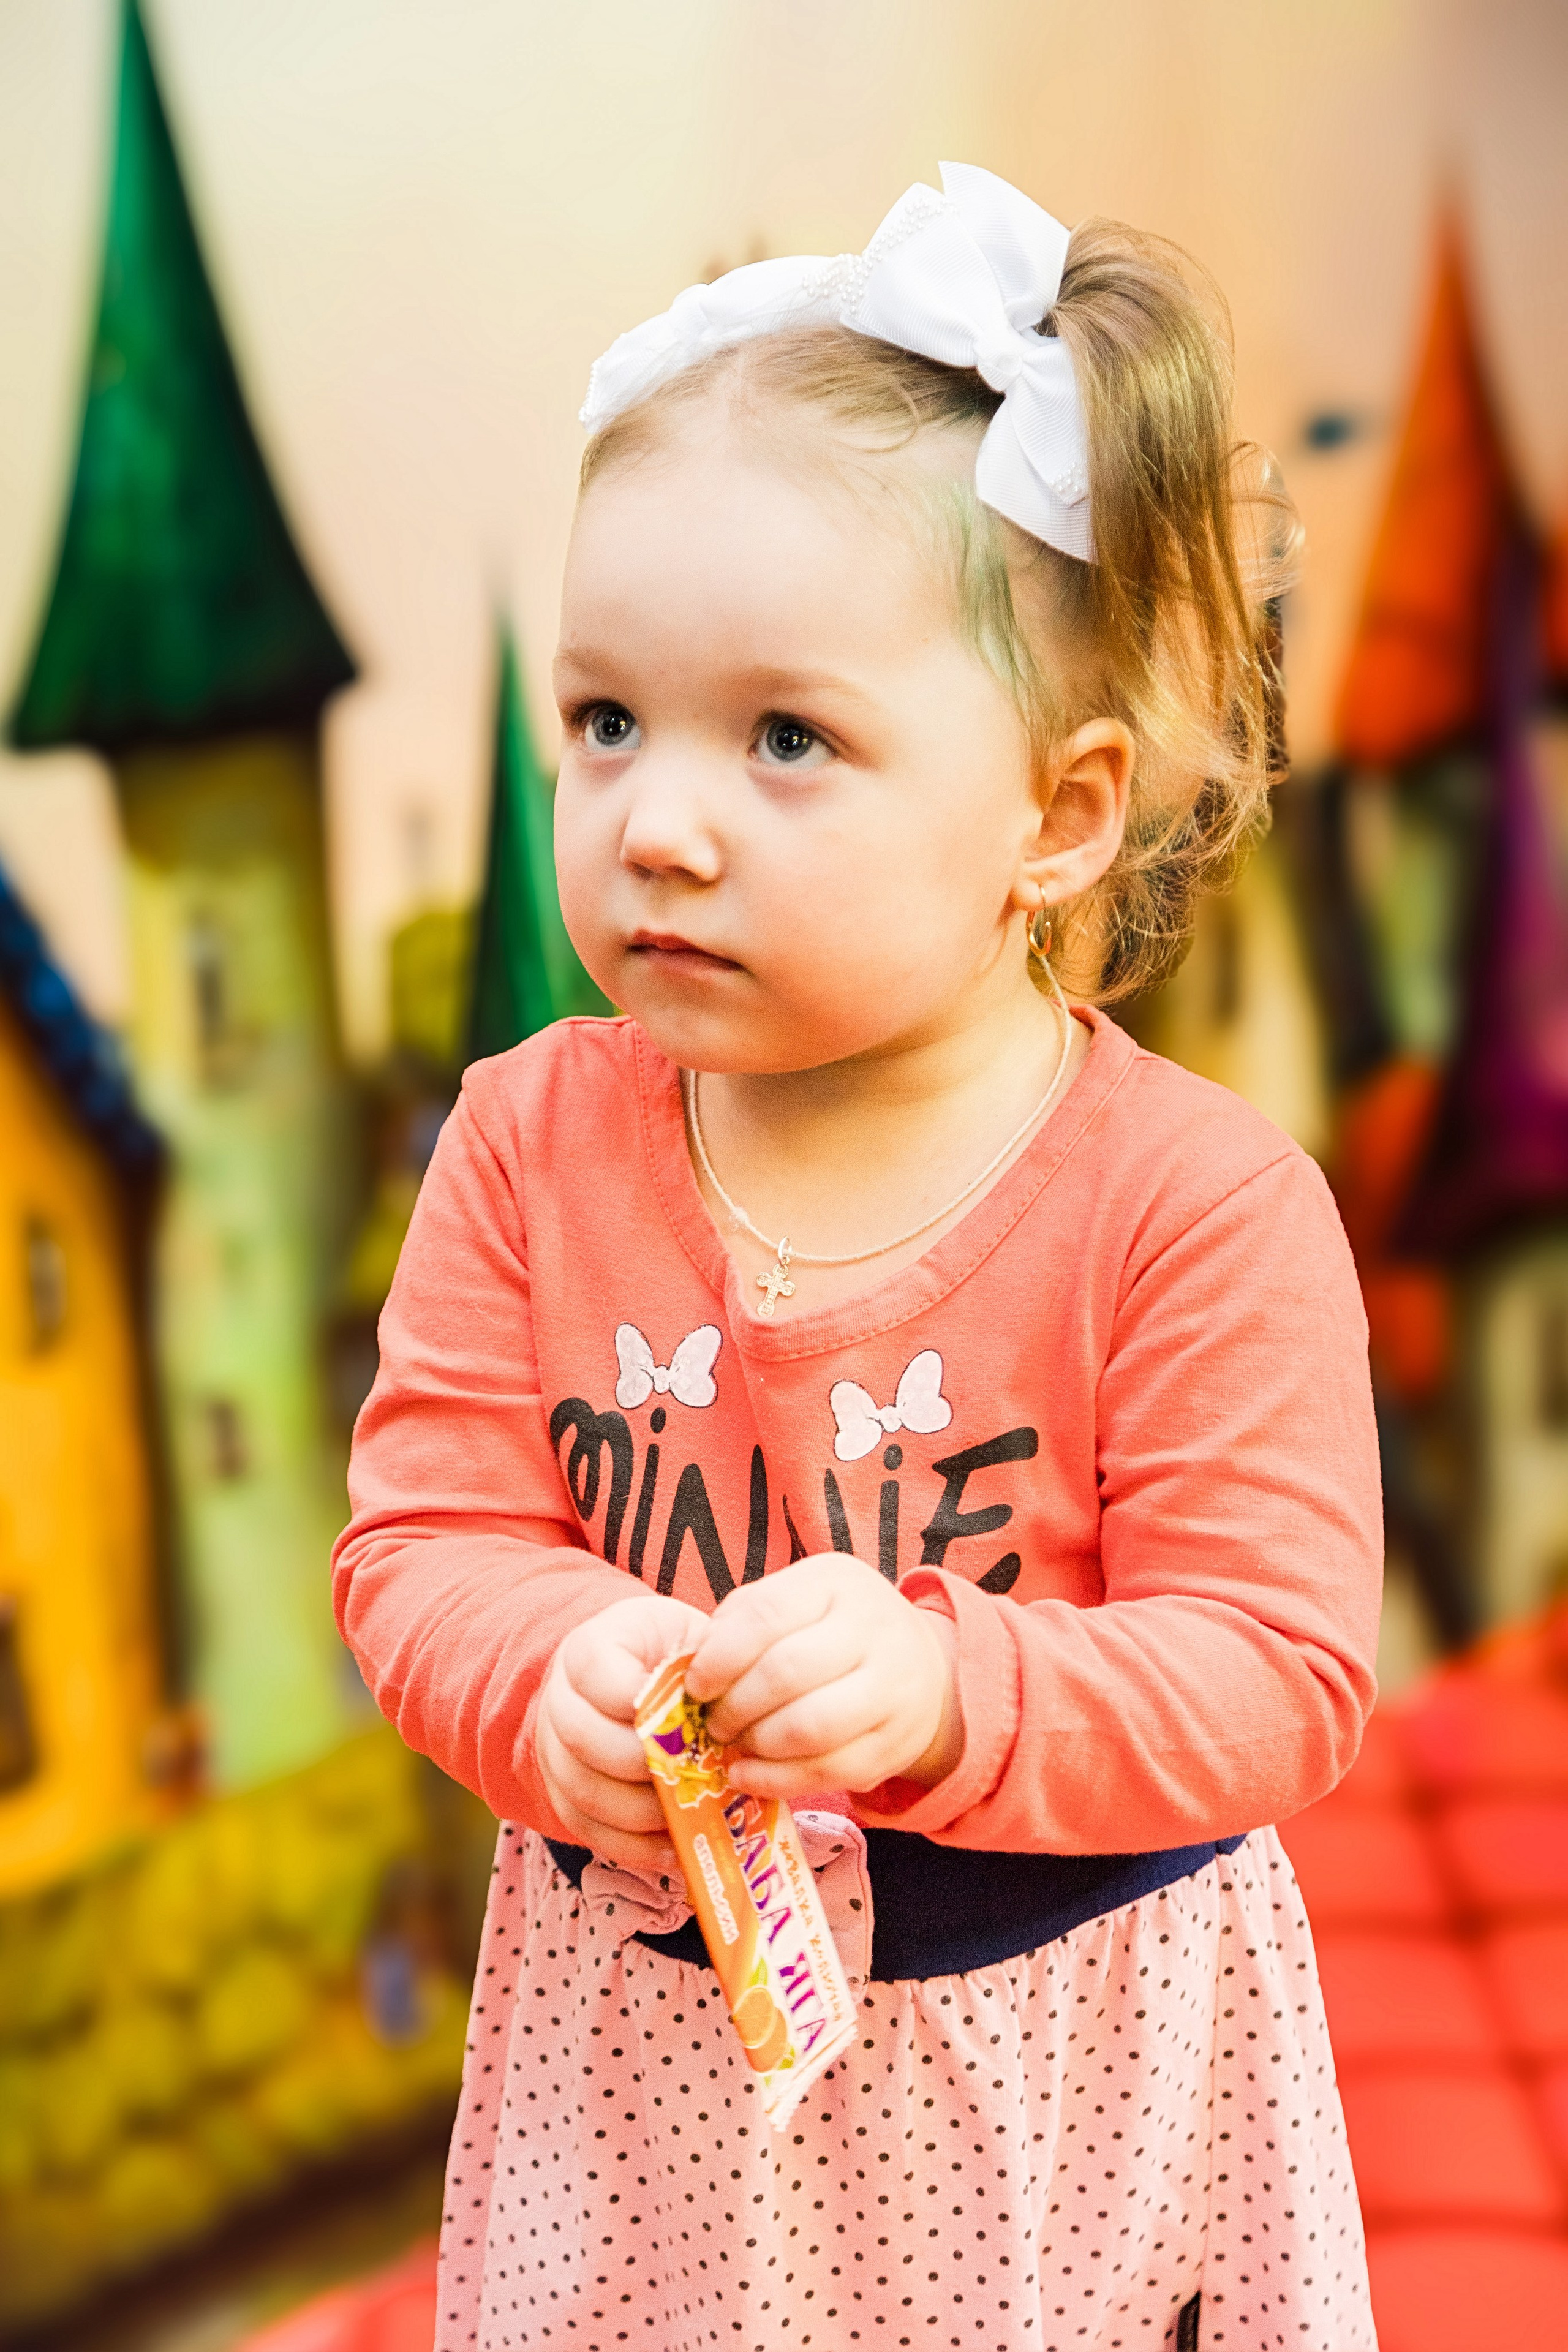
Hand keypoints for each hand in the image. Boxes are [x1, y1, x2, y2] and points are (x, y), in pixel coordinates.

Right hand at [538, 1591, 708, 1869]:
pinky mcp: (562, 1796)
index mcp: (587, 1650)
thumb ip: (700, 1663)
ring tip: (689, 1817)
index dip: (633, 1697)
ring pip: (584, 1792)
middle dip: (643, 1764)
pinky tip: (674, 1849)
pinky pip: (588, 1830)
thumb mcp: (683, 1637)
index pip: (594, 1671)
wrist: (626, 1671)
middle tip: (691, 1774)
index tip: (679, 1715)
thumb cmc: (666, 1655)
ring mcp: (553, 1752)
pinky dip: (632, 1847)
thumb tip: (731, 1711)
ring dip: (641, 1812)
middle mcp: (559, 1701)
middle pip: (585, 1739)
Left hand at [683, 1554, 961, 1798]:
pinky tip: (748, 1774)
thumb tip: (693, 1671)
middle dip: (734, 1707)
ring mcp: (892, 1688)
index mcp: (835, 1582)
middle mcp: (872, 1629)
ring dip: (756, 1744)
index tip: (696, 1686)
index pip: (767, 1615)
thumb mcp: (792, 1602)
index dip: (720, 1657)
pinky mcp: (895, 1743)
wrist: (920, 1665)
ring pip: (809, 1728)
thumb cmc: (830, 1631)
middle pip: (786, 1673)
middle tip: (713, 1722)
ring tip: (736, 1744)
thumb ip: (741, 1624)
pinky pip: (829, 1771)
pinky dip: (776, 1780)